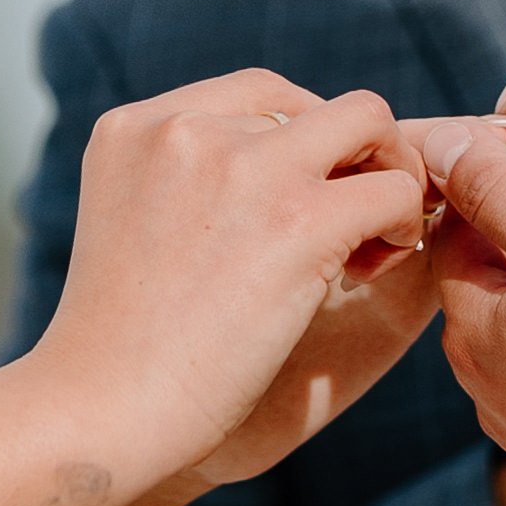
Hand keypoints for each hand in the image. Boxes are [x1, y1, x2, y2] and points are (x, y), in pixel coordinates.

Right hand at [42, 70, 427, 483]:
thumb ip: (189, 181)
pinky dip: (404, 224)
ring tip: (370, 243)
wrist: (101, 410)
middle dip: (351, 157)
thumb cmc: (121, 349)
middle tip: (351, 224)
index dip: (304, 142)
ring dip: (389, 176)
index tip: (303, 203)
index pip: (257, 94)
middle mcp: (188, 129)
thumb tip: (285, 169)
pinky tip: (373, 267)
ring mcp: (245, 167)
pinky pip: (395, 188)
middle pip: (316, 105)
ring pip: (370, 125)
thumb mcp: (133, 226)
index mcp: (139, 126)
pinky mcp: (299, 219)